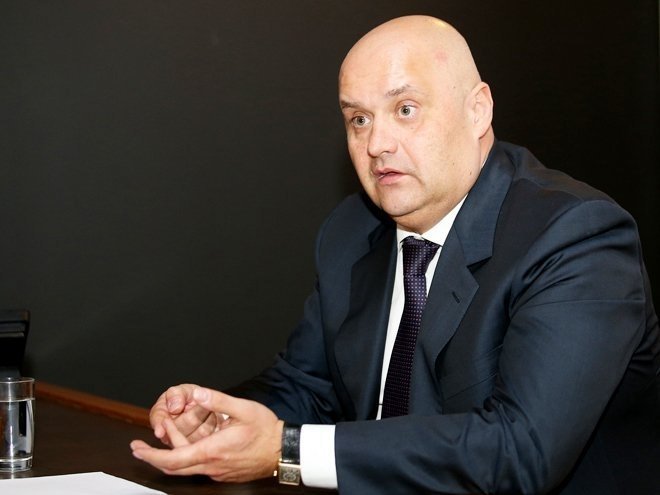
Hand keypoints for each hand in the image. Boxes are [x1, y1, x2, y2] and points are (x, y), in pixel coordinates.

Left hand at [130, 387, 283, 482]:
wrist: (283, 451)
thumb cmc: (266, 431)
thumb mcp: (243, 409)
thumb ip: (218, 400)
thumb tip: (198, 394)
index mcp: (212, 450)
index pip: (173, 459)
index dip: (151, 455)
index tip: (137, 448)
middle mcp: (212, 465)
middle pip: (174, 468)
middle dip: (153, 457)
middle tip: (140, 446)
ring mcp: (217, 472)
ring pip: (186, 468)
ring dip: (173, 453)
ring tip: (171, 432)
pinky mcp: (223, 473)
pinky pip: (199, 467)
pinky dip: (187, 456)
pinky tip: (192, 442)